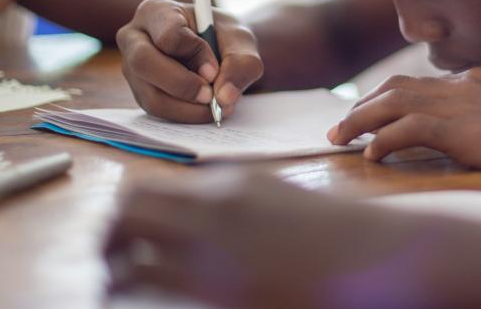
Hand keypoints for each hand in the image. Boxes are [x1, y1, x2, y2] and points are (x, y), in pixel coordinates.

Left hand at [104, 170, 457, 308]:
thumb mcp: (280, 202)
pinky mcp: (216, 283)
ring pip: (127, 244)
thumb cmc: (336, 238)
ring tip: (110, 281)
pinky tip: (128, 295)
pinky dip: (128, 285)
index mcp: (229, 184)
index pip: (155, 185)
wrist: (372, 256)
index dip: (131, 211)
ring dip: (111, 263)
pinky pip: (146, 279)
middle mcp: (212, 205)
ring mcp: (213, 243)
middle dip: (110, 232)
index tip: (124, 232)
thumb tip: (200, 216)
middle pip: (130, 206)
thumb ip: (237, 204)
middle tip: (108, 257)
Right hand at [116, 0, 262, 122]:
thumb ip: (240, 63)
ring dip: (187, 107)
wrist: (221, 51)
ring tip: (215, 106)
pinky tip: (204, 109)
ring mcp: (132, 67)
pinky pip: (157, 110)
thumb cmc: (225, 37)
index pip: (168, 35)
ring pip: (150, 94)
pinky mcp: (139, 91)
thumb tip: (224, 96)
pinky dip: (184, 114)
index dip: (194, 55)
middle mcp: (135, 37)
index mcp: (156, 11)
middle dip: (182, 85)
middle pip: (143, 63)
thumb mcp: (241, 41)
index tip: (215, 69)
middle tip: (211, 97)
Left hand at [328, 68, 480, 178]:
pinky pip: (412, 129)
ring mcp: (467, 104)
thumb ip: (467, 124)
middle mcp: (466, 84)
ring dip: (362, 121)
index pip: (414, 82)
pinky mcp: (467, 130)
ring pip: (397, 103)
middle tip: (337, 130)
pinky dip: (386, 139)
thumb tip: (430, 139)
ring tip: (340, 140)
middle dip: (361, 108)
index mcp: (474, 80)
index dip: (380, 100)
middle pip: (398, 88)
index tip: (359, 118)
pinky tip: (372, 154)